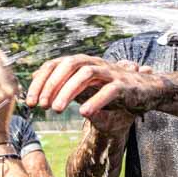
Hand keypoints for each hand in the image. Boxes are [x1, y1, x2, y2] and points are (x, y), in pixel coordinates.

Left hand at [26, 55, 160, 119]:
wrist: (148, 90)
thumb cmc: (114, 90)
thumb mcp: (86, 89)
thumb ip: (65, 86)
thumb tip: (38, 85)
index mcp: (83, 63)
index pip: (56, 65)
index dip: (40, 82)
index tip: (29, 102)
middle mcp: (95, 64)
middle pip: (69, 65)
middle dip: (51, 85)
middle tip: (40, 106)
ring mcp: (111, 72)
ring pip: (86, 74)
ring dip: (68, 91)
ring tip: (57, 109)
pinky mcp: (125, 85)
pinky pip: (109, 90)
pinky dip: (96, 100)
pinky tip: (83, 113)